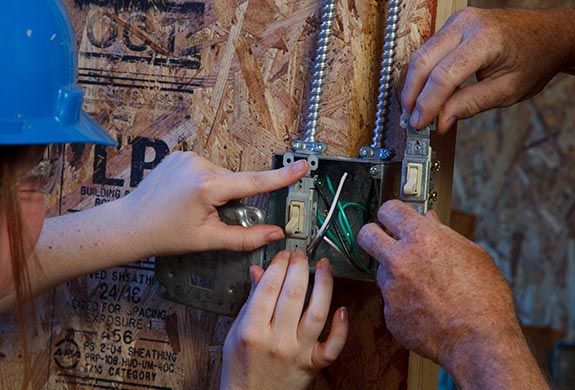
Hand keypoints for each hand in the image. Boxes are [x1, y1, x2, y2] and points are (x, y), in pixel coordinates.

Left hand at [122, 152, 307, 254]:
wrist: (130, 224)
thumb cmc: (166, 235)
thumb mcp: (208, 240)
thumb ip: (245, 238)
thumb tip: (275, 234)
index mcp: (208, 187)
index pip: (254, 182)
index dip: (281, 177)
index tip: (302, 166)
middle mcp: (199, 165)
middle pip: (236, 181)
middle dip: (233, 198)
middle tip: (211, 217)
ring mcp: (188, 157)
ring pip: (222, 175)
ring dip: (219, 190)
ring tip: (194, 207)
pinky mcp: (180, 156)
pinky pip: (206, 169)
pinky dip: (206, 182)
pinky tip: (187, 196)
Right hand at [221, 251, 348, 389]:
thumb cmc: (240, 366)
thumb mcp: (235, 331)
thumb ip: (251, 300)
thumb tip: (260, 271)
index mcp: (252, 330)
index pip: (269, 288)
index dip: (279, 265)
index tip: (282, 255)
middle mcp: (277, 340)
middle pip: (294, 294)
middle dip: (299, 267)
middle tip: (300, 255)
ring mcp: (298, 352)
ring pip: (317, 313)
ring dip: (323, 285)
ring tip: (323, 266)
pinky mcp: (313, 363)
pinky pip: (333, 345)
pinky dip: (341, 327)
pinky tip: (341, 308)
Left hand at [357, 200, 546, 388]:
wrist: (479, 341)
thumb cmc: (484, 299)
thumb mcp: (473, 254)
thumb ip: (445, 234)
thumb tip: (429, 221)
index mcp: (422, 239)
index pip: (389, 209)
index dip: (391, 211)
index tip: (392, 216)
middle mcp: (400, 260)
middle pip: (366, 235)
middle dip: (373, 234)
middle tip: (384, 240)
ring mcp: (391, 288)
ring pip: (381, 271)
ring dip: (395, 274)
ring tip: (424, 286)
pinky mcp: (389, 313)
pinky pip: (390, 300)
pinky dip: (402, 301)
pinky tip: (424, 306)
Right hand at [402, 7, 574, 131]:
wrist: (548, 35)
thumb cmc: (534, 59)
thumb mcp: (507, 90)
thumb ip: (470, 105)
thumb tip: (441, 121)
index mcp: (486, 40)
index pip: (444, 76)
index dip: (428, 104)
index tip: (420, 124)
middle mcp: (467, 24)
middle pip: (423, 62)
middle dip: (412, 95)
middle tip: (410, 119)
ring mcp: (458, 21)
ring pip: (420, 55)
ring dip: (413, 86)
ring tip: (413, 110)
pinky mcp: (453, 25)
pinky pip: (428, 50)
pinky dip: (422, 74)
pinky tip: (422, 94)